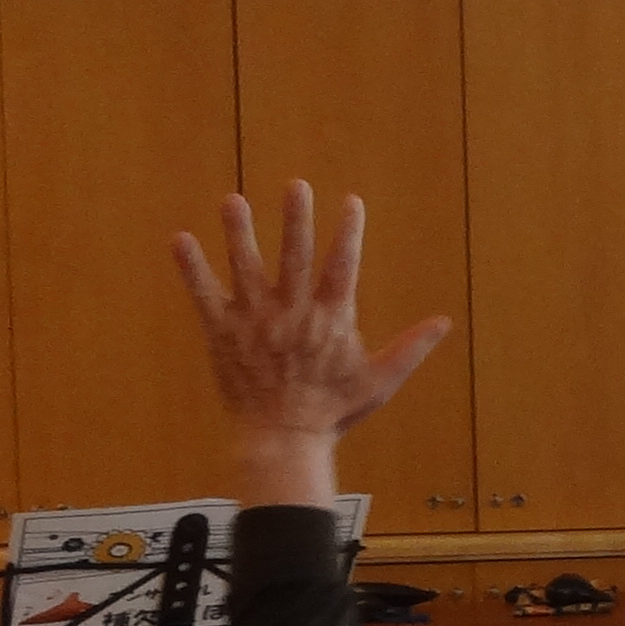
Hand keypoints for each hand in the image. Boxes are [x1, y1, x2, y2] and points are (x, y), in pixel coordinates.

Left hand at [172, 185, 451, 508]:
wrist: (283, 439)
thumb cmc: (334, 412)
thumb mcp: (380, 381)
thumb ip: (411, 348)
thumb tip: (444, 322)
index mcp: (331, 319)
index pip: (341, 266)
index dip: (348, 232)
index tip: (350, 201)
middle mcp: (292, 313)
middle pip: (294, 257)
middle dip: (296, 219)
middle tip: (295, 185)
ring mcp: (255, 321)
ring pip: (246, 268)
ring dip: (239, 233)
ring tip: (233, 200)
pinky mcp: (223, 334)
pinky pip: (204, 295)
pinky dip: (191, 268)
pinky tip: (180, 239)